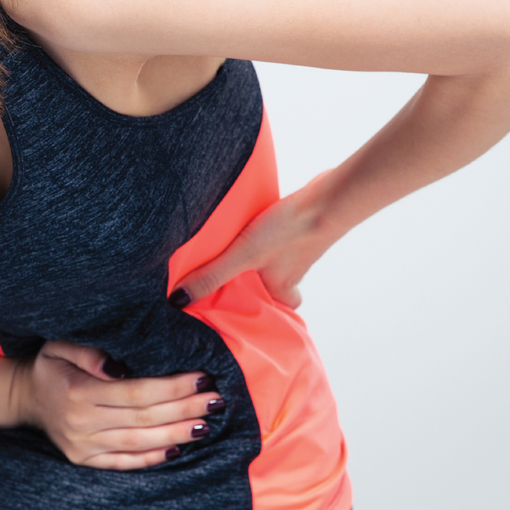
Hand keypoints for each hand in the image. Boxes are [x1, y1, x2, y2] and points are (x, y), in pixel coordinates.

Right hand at [11, 341, 224, 469]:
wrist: (25, 398)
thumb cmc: (51, 366)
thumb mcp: (60, 345)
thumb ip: (88, 351)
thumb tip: (118, 365)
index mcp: (78, 393)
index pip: (136, 391)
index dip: (172, 387)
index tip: (201, 377)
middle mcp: (82, 424)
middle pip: (144, 418)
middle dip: (184, 409)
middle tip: (215, 399)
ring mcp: (83, 447)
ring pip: (140, 442)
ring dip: (177, 434)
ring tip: (206, 424)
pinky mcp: (85, 462)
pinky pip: (125, 463)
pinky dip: (153, 457)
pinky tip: (178, 448)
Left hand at [170, 173, 339, 309]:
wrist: (330, 199)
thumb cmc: (289, 231)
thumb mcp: (242, 256)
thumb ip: (212, 276)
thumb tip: (179, 300)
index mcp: (282, 287)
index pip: (277, 309)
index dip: (264, 310)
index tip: (246, 307)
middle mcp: (295, 271)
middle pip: (279, 284)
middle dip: (263, 281)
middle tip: (240, 275)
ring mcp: (302, 248)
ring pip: (282, 260)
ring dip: (266, 256)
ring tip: (241, 248)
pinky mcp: (304, 225)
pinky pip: (285, 236)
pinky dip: (273, 233)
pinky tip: (259, 221)